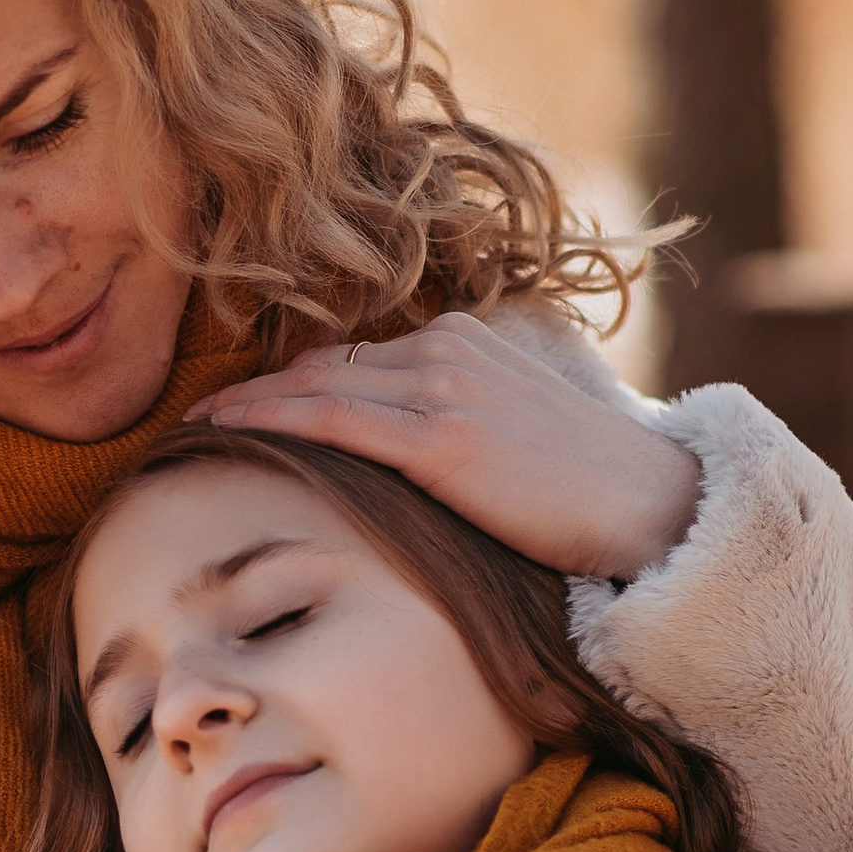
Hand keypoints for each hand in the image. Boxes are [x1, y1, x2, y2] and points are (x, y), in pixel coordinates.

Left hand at [191, 310, 699, 583]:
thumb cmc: (589, 491)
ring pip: (314, 385)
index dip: (292, 382)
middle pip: (324, 365)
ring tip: (197, 431)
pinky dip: (267, 420)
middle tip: (201, 420)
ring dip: (247, 406)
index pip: (357, 358)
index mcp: (466, 341)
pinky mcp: (442, 438)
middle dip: (258, 391)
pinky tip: (225, 433)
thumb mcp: (515, 436)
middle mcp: (449, 349)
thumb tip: (404, 462)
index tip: (243, 404)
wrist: (655, 510)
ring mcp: (445, 389)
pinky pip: (330, 418)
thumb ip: (458, 427)